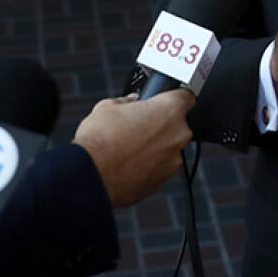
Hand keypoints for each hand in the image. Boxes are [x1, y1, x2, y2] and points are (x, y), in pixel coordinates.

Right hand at [73, 88, 194, 206]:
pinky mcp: (163, 180)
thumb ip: (126, 102)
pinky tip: (129, 164)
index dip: (173, 97)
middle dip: (160, 124)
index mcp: (170, 109)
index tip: (163, 101)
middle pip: (176, 124)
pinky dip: (149, 165)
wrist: (92, 176)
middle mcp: (179, 134)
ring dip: (155, 147)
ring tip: (129, 148)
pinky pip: (160, 167)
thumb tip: (130, 103)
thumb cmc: (101, 140)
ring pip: (168, 147)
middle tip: (137, 126)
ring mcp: (173, 159)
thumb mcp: (108, 106)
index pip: (185, 96)